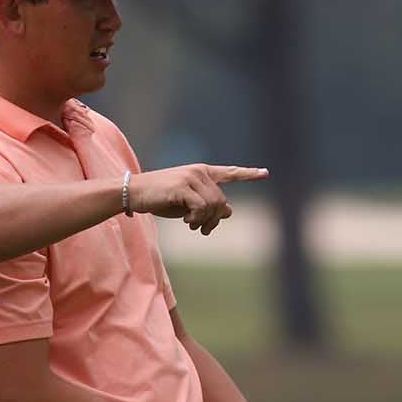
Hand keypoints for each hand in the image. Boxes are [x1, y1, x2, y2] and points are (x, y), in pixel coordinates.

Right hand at [127, 164, 267, 234]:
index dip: (248, 174)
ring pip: (214, 205)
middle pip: (221, 200)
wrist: (135, 193)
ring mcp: (191, 177)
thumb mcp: (188, 204)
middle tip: (202, 229)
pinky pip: (201, 208)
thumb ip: (208, 205)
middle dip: (214, 219)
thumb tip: (229, 211)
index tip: (265, 173)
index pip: (229, 173)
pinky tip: (187, 222)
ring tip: (193, 225)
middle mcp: (199, 172)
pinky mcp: (182, 187)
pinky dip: (197, 219)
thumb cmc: (161, 199)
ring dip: (205, 221)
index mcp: (202, 172)